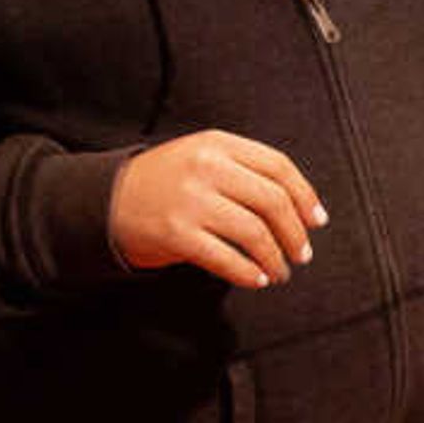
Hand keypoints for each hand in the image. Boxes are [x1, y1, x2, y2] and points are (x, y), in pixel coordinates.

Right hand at [107, 129, 324, 287]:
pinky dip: (248, 273)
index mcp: (217, 144)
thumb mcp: (201, 158)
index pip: (278, 166)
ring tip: (279, 271)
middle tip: (301, 253)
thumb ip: (243, 170)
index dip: (305, 196)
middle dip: (295, 233)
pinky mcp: (177, 233)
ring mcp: (190, 201)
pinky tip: (256, 278)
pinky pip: (227, 257)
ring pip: (254, 232)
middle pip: (272, 200)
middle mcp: (206, 168)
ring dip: (275, 258)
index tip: (317, 220)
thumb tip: (297, 205)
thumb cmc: (163, 183)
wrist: (106, 199)